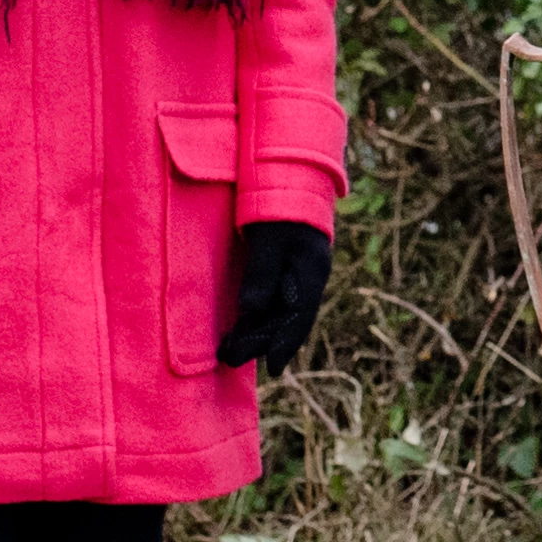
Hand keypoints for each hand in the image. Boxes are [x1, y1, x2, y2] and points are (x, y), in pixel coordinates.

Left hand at [215, 219, 335, 371]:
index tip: (271, 368)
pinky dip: (260, 313)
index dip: (284, 344)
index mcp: (310, 271)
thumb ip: (261, 272)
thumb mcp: (269, 238)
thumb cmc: (278, 204)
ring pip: (280, 309)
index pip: (298, 317)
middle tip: (230, 358)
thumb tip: (252, 309)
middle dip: (260, 341)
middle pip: (286, 318)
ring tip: (231, 348)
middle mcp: (308, 276)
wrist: (291, 173)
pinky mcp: (287, 264)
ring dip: (257, 330)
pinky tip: (245, 322)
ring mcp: (299, 271)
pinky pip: (276, 297)